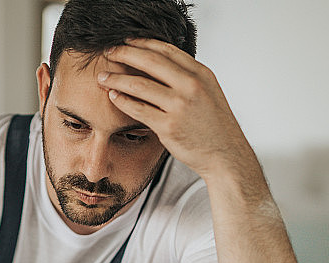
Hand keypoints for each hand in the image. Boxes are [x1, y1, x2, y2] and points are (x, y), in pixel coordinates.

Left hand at [97, 38, 259, 180]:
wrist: (225, 154)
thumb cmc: (214, 126)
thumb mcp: (208, 92)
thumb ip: (186, 78)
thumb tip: (159, 65)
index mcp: (201, 74)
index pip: (166, 50)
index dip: (142, 43)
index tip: (126, 41)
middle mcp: (191, 86)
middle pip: (150, 61)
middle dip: (124, 54)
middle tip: (108, 53)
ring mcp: (179, 106)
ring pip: (139, 85)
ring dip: (117, 79)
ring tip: (103, 77)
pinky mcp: (168, 126)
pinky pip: (138, 109)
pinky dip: (122, 101)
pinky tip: (113, 96)